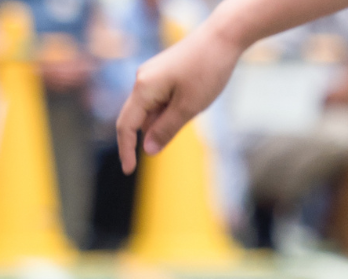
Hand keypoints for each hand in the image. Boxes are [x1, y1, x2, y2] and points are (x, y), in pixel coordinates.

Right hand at [115, 22, 244, 171]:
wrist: (221, 39)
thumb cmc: (206, 72)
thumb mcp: (189, 108)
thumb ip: (166, 129)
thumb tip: (148, 150)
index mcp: (143, 89)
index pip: (126, 126)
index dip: (126, 150)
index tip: (128, 171)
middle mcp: (142, 80)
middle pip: (137, 118)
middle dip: (150, 135)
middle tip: (176, 134)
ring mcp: (151, 76)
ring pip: (152, 110)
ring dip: (167, 120)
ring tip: (197, 102)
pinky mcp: (163, 74)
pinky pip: (161, 100)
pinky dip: (171, 110)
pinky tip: (194, 101)